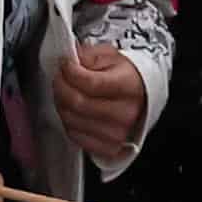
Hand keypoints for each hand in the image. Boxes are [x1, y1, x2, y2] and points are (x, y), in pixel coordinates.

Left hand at [54, 43, 148, 165]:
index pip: (89, 82)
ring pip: (72, 120)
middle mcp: (127, 112)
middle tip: (61, 78)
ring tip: (67, 94)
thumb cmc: (124, 75)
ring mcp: (119, 132)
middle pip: (77, 102)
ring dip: (61, 104)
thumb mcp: (109, 55)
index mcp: (130, 86)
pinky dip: (68, 122)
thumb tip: (69, 60)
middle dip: (61, 86)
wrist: (140, 95)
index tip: (66, 65)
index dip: (69, 71)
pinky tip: (74, 112)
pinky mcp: (109, 146)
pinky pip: (75, 137)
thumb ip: (87, 55)